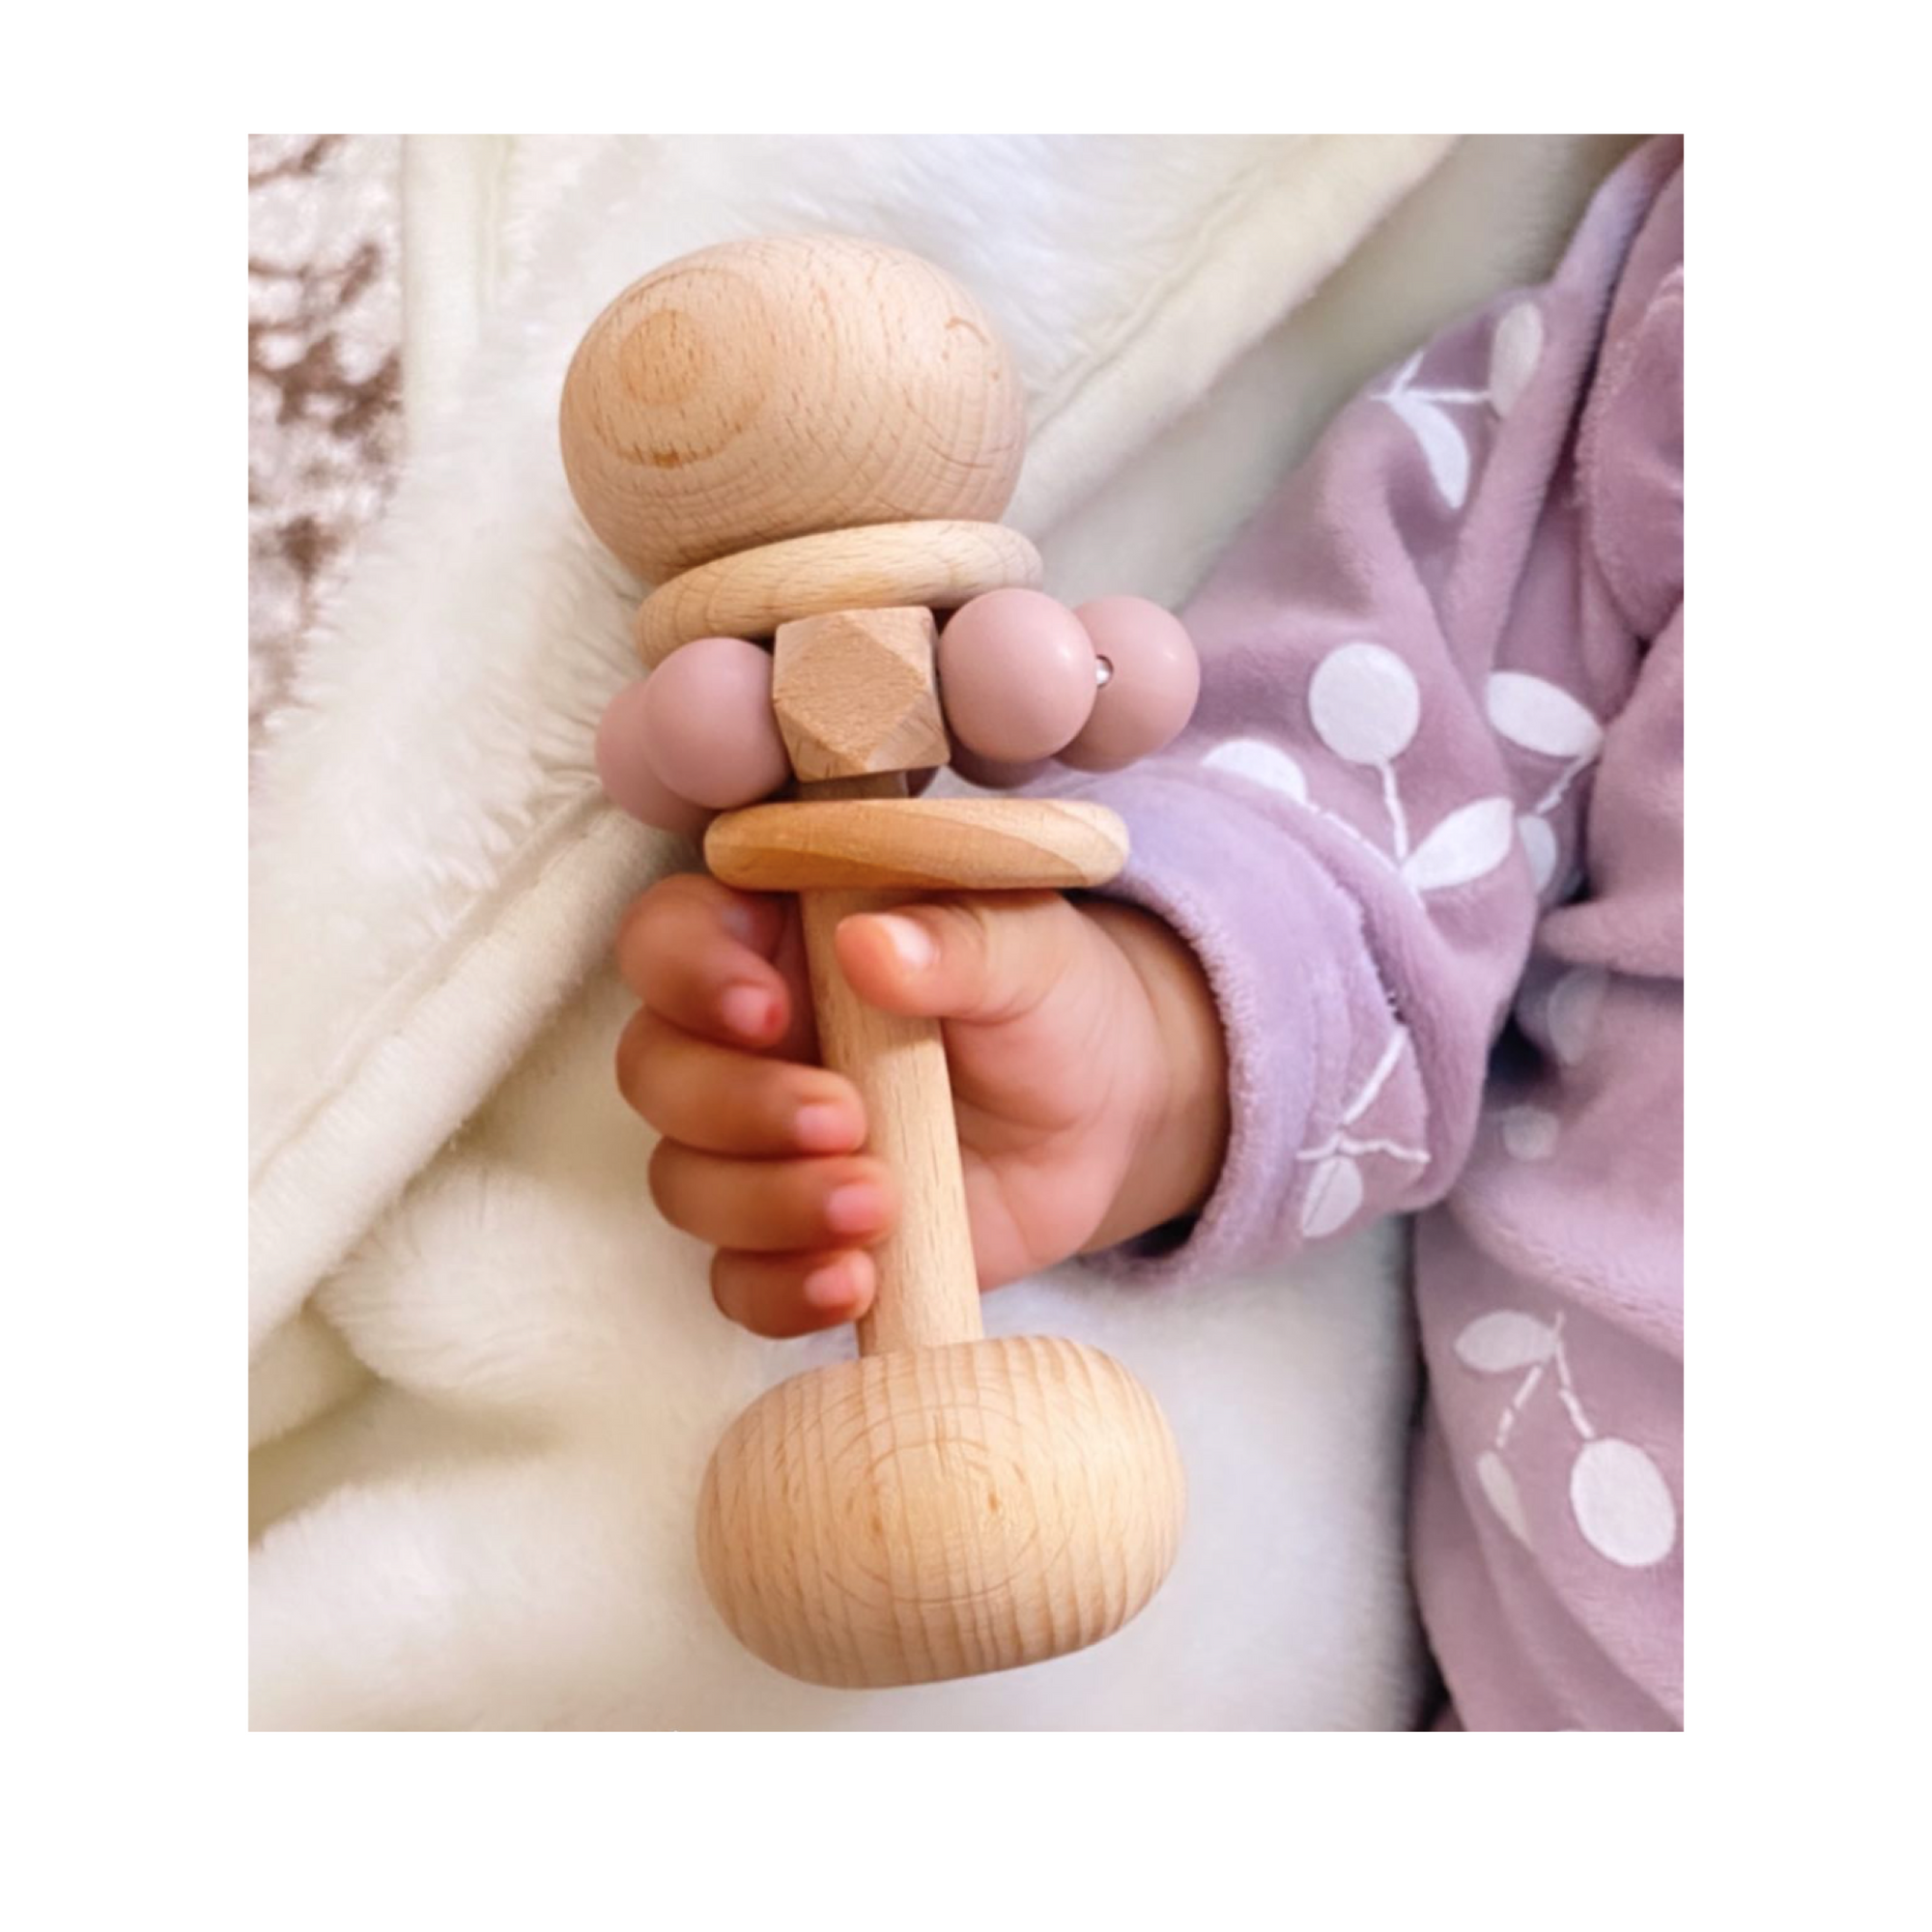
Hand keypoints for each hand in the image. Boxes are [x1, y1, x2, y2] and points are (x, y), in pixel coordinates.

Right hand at [613, 873, 1227, 1337]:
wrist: (1109, 1116)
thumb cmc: (1051, 1001)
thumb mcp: (1028, 950)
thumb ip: (954, 940)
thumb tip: (870, 944)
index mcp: (775, 937)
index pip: (667, 937)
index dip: (688, 974)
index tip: (767, 1010)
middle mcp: (742, 1042)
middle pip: (654, 1071)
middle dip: (735, 1106)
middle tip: (846, 1119)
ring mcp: (759, 1147)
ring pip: (684, 1182)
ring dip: (766, 1203)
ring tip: (878, 1203)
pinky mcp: (793, 1239)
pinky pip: (736, 1282)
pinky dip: (782, 1290)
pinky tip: (858, 1280)